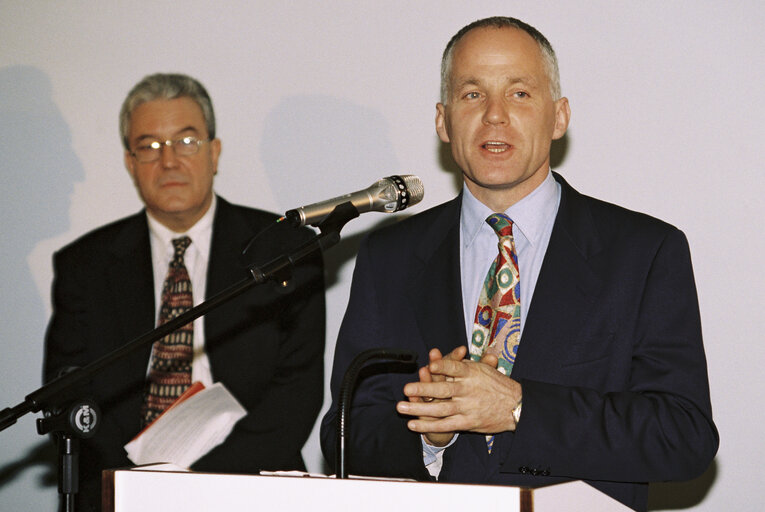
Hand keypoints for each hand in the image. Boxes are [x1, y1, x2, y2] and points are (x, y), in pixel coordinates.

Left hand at [396, 350, 521, 435]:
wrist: (515, 406)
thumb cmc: (497, 384)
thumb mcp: (484, 369)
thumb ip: (466, 363)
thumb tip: (457, 350)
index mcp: (472, 373)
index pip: (455, 367)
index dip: (443, 365)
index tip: (430, 364)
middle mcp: (468, 390)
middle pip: (443, 389)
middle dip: (423, 389)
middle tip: (406, 388)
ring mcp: (466, 407)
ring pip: (440, 409)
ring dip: (418, 409)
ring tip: (401, 407)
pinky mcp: (466, 422)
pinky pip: (444, 425)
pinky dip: (428, 425)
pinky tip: (412, 425)